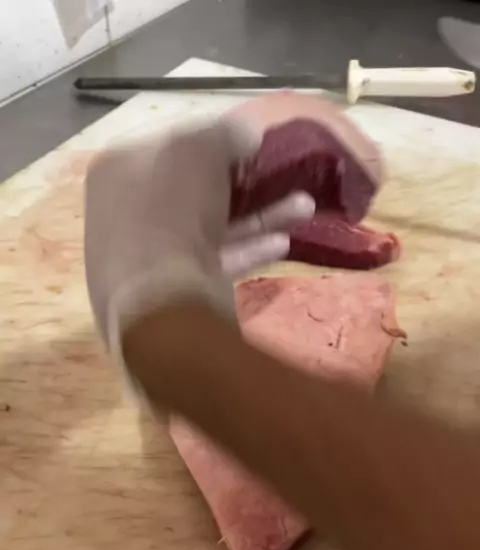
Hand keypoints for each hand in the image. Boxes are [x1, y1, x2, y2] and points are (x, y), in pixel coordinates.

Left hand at [84, 118, 313, 354]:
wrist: (159, 309)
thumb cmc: (171, 215)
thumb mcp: (200, 153)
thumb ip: (225, 135)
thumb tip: (246, 132)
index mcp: (119, 169)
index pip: (172, 141)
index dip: (216, 138)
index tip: (254, 142)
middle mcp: (126, 211)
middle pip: (193, 188)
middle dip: (244, 183)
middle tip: (283, 176)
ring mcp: (147, 256)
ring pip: (208, 226)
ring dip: (257, 217)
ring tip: (304, 208)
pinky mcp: (169, 293)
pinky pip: (212, 262)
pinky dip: (246, 251)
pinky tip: (283, 243)